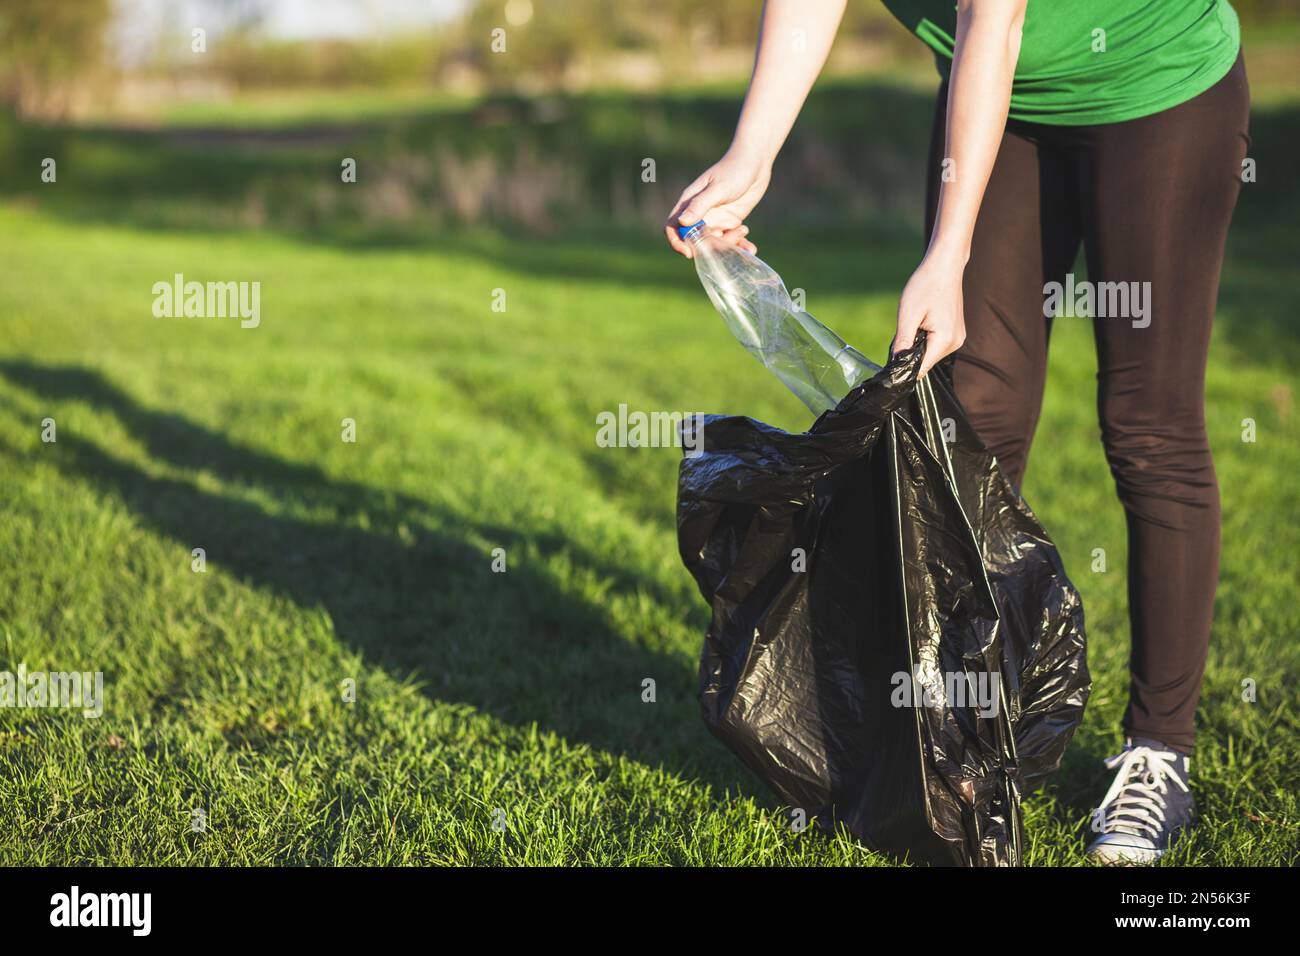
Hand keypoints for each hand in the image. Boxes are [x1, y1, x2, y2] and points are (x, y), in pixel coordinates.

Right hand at [664, 151, 769, 258]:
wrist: (755, 162)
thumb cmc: (733, 169)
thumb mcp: (718, 188)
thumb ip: (700, 205)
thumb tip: (682, 222)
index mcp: (689, 203)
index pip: (673, 227)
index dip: (677, 242)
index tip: (689, 253)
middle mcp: (700, 214)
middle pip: (695, 240)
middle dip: (709, 248)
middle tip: (726, 242)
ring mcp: (716, 219)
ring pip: (715, 243)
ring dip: (728, 246)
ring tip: (742, 230)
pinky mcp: (730, 221)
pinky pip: (731, 240)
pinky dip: (740, 246)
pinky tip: (750, 246)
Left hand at [892, 249, 967, 376]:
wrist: (945, 265)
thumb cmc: (926, 285)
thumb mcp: (908, 314)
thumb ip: (902, 342)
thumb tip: (895, 365)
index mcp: (944, 341)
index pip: (920, 370)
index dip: (903, 368)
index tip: (889, 363)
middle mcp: (955, 343)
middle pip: (925, 363)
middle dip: (910, 353)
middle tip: (903, 331)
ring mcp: (957, 338)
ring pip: (929, 354)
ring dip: (917, 345)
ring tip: (915, 322)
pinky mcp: (955, 332)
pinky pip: (936, 344)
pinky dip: (925, 339)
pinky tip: (922, 321)